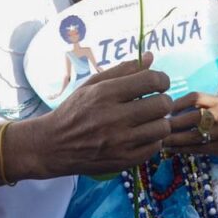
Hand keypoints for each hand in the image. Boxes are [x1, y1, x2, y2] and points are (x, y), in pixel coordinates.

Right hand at [21, 52, 171, 177]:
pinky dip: (152, 140)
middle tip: (155, 102)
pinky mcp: (123, 160)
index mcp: (105, 94)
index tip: (159, 83)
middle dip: (163, 100)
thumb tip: (150, 57)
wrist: (54, 145)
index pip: (151, 80)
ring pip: (162, 128)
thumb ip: (123, 70)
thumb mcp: (92, 84)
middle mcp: (114, 117)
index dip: (161, 79)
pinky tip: (141, 135)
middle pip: (162, 104)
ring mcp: (120, 142)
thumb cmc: (74, 110)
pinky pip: (155, 147)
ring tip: (149, 120)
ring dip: (160, 121)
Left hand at [163, 92, 217, 159]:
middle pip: (195, 117)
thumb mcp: (214, 107)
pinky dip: (184, 149)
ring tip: (161, 141)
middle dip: (174, 123)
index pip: (196, 97)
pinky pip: (200, 148)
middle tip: (157, 128)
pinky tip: (172, 149)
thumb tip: (165, 109)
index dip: (178, 103)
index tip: (164, 110)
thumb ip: (196, 106)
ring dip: (176, 139)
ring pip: (196, 135)